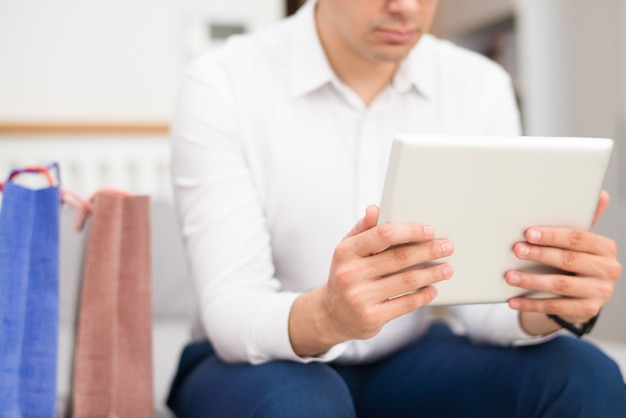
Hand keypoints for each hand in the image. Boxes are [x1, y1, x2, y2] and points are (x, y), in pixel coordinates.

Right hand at [288, 205, 452, 355]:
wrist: (332, 315)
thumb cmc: (345, 275)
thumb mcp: (347, 250)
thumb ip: (362, 229)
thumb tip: (375, 210)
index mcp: (346, 251)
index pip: (382, 234)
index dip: (410, 231)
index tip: (429, 230)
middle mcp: (351, 274)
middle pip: (400, 257)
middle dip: (428, 251)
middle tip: (446, 247)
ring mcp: (360, 297)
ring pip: (406, 280)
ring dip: (432, 274)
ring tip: (446, 269)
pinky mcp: (371, 317)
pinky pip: (405, 304)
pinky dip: (423, 296)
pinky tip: (432, 289)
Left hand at [506, 191, 621, 333]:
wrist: (586, 294)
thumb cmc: (578, 259)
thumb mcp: (581, 241)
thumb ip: (585, 220)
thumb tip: (602, 194)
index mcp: (605, 248)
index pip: (578, 238)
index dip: (552, 235)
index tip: (529, 234)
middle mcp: (607, 270)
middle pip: (568, 260)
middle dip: (539, 255)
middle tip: (516, 250)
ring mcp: (599, 292)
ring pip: (560, 285)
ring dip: (531, 281)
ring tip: (509, 276)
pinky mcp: (587, 310)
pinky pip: (555, 307)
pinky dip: (531, 304)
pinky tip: (513, 300)